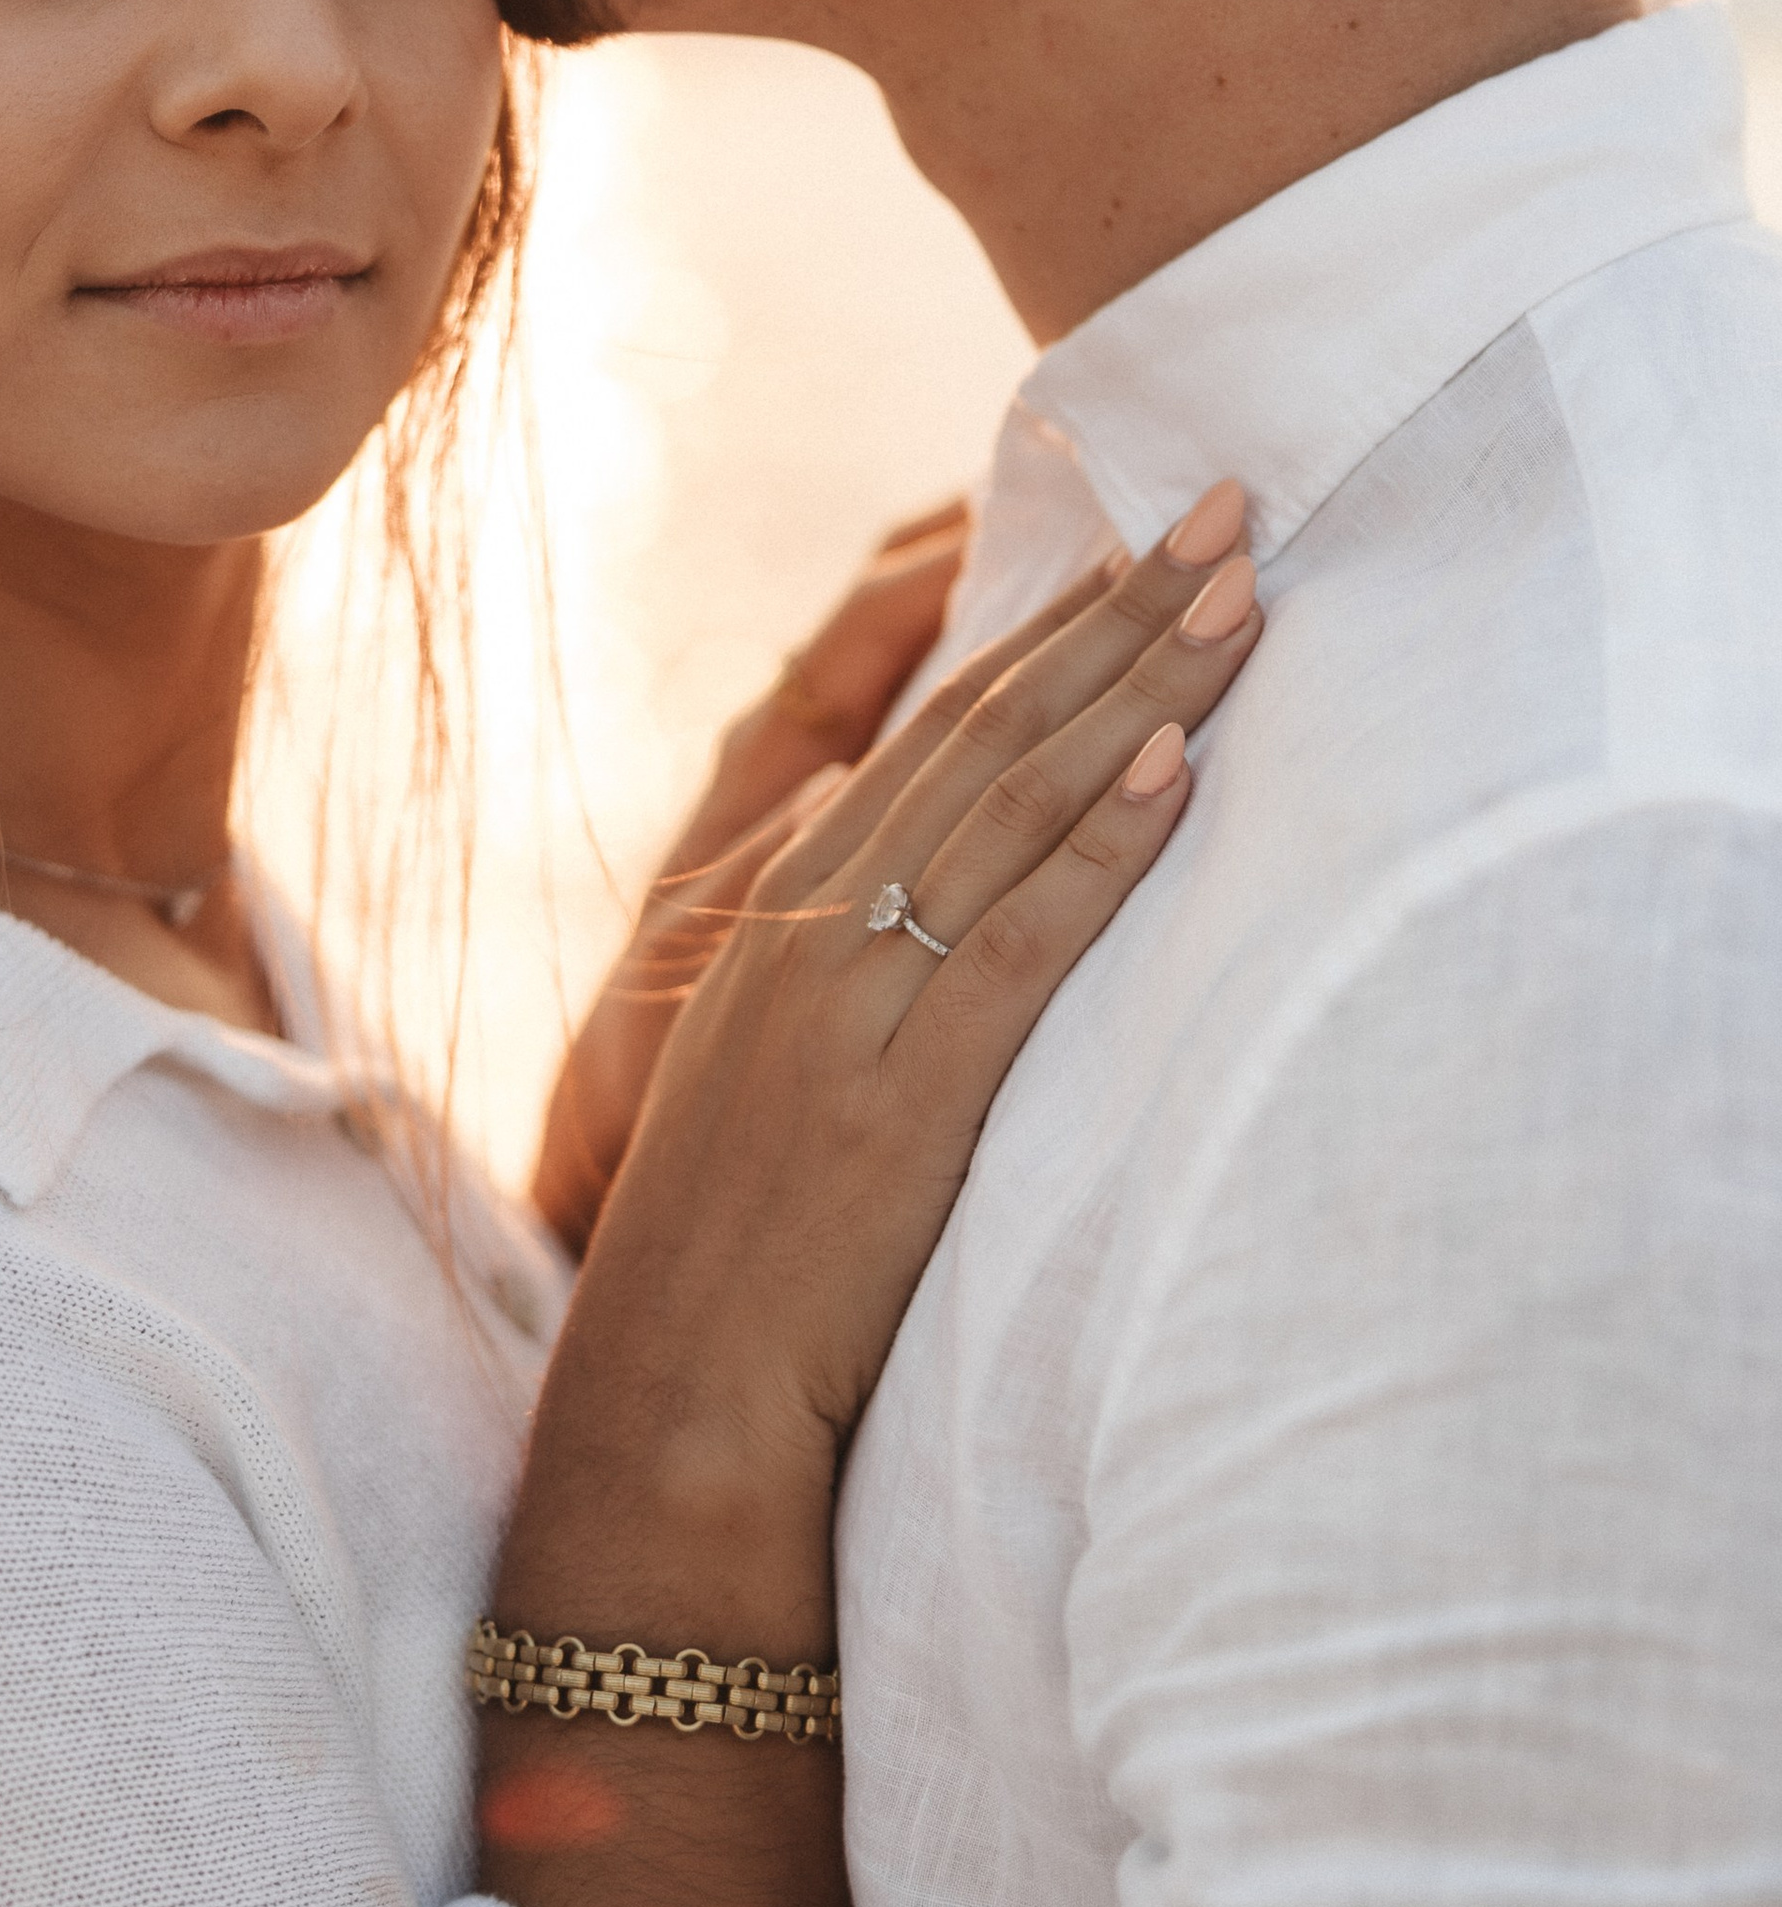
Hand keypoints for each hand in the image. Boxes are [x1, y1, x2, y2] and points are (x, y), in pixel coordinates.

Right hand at [511, 478, 1261, 1560]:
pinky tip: (1175, 768)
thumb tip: (837, 820)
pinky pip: (1020, 944)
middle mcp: (811, 925)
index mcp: (779, 910)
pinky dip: (1100, 849)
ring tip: (1236, 600)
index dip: (1046, 628)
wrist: (670, 1395)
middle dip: (1116, 613)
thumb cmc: (729, 1247)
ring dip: (1136, 692)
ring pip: (1012, 809)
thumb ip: (791, 931)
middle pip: (987, 735)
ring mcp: (853, 1002)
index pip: (935, 731)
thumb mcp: (749, 1058)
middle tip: (1229, 511)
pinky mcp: (903, 1093)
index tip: (1140, 540)